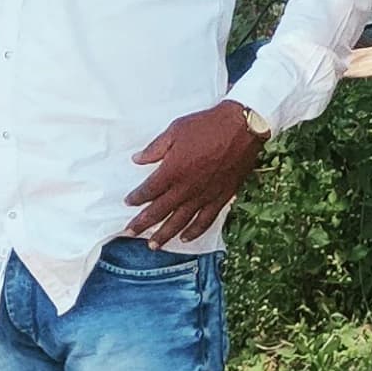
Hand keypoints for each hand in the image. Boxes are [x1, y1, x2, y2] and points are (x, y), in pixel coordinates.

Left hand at [124, 102, 266, 244]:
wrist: (243, 126)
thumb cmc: (208, 125)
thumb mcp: (176, 130)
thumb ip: (155, 148)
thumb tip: (137, 159)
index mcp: (172, 171)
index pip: (148, 191)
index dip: (136, 198)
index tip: (128, 202)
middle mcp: (186, 189)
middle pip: (159, 212)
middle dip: (142, 224)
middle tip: (129, 233)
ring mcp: (204, 195)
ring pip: (180, 221)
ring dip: (164, 234)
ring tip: (153, 245)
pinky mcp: (221, 197)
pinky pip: (205, 220)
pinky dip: (194, 231)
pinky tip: (185, 238)